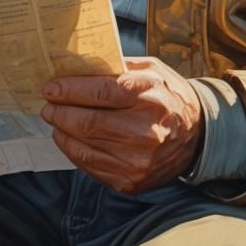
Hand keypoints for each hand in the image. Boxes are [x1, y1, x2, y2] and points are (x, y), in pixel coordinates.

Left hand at [40, 57, 202, 193]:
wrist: (198, 136)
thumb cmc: (169, 95)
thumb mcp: (152, 70)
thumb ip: (120, 67)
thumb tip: (80, 64)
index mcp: (149, 96)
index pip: (101, 93)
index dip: (70, 90)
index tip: (51, 87)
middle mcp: (144, 130)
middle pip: (88, 122)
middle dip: (60, 112)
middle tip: (48, 104)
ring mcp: (137, 160)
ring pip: (85, 146)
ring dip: (62, 131)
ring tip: (55, 119)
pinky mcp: (131, 180)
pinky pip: (90, 166)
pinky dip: (72, 151)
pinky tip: (67, 138)